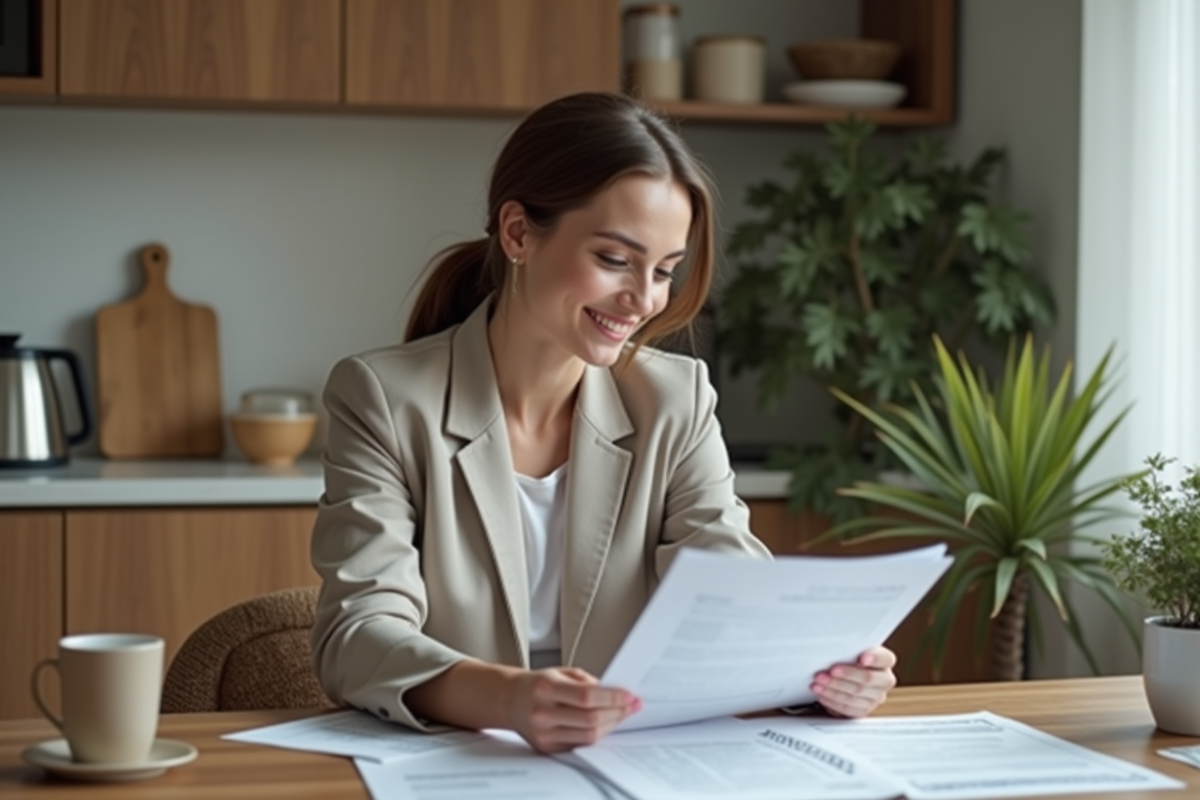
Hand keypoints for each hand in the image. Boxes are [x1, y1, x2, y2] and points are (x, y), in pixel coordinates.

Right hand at [506, 666, 641, 752]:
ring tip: (621, 714)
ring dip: (611, 725)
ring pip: (588, 735)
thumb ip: (587, 682)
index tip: (629, 696)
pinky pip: (580, 744)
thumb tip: (615, 693)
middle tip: (631, 706)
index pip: (587, 696)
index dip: (612, 697)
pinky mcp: (546, 747)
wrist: (510, 701)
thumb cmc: (537, 684)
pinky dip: (596, 734)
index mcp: (546, 687)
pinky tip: (604, 724)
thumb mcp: (561, 672)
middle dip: (617, 712)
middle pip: (590, 718)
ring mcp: (543, 733)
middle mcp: (543, 712)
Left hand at [811, 646, 896, 717]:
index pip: (884, 658)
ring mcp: (876, 697)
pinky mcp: (864, 710)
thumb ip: (850, 648)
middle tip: (829, 672)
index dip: (874, 658)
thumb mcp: (852, 648)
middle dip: (846, 675)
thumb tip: (834, 647)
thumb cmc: (848, 657)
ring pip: (855, 695)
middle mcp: (884, 680)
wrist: (846, 673)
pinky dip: (832, 701)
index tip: (862, 658)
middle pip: (868, 679)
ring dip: (833, 689)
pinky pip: (848, 708)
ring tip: (818, 683)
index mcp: (885, 661)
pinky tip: (822, 694)